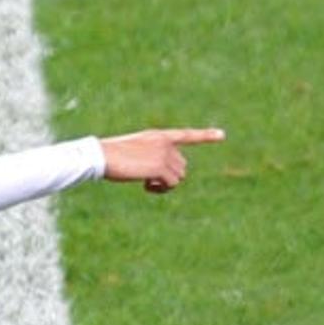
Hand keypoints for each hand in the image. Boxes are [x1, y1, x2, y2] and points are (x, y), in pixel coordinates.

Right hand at [98, 127, 223, 192]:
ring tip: (147, 184)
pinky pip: (171, 184)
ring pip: (179, 176)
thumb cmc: (109, 156)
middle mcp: (165, 143)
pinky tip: (145, 186)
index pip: (186, 135)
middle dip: (169, 176)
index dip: (205, 136)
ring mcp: (164, 154)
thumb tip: (163, 177)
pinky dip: (160, 189)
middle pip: (181, 165)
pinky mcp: (160, 166)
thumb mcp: (132, 153)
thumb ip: (150, 158)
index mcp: (158, 136)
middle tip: (150, 183)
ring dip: (165, 184)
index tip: (222, 135)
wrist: (101, 155)